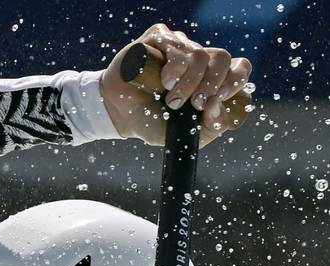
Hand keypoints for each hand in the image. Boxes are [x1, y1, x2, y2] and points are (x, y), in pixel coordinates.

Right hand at [100, 23, 252, 146]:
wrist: (119, 115)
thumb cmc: (152, 121)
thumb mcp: (189, 133)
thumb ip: (213, 125)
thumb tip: (217, 104)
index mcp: (212, 78)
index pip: (239, 68)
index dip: (234, 82)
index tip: (217, 100)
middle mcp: (198, 59)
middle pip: (223, 58)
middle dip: (211, 86)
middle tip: (195, 105)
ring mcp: (179, 47)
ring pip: (201, 54)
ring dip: (189, 83)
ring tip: (171, 100)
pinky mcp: (159, 39)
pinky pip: (176, 46)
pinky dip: (174, 69)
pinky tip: (164, 83)